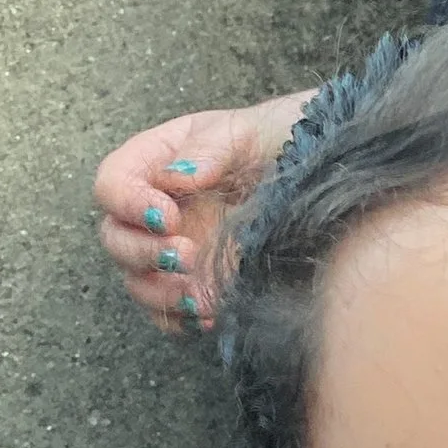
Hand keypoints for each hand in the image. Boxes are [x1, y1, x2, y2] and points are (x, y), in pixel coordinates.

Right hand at [91, 91, 311, 333]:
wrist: (335, 174)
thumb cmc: (290, 137)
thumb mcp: (254, 130)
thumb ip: (212, 148)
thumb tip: (179, 177)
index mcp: (159, 160)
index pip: (112, 184)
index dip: (127, 203)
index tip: (167, 215)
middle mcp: (160, 207)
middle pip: (115, 238)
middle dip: (141, 252)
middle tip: (186, 255)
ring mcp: (178, 247)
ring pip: (137, 280)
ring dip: (159, 292)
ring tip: (199, 296)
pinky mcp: (200, 282)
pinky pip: (170, 310)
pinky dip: (181, 317)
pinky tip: (211, 313)